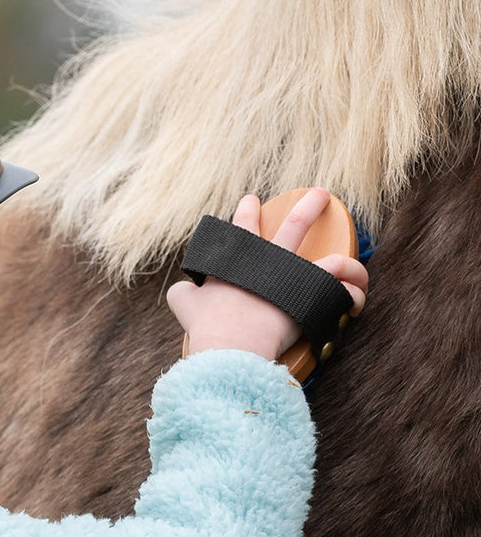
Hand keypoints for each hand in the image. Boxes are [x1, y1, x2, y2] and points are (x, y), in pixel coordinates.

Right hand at [167, 189, 368, 361]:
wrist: (229, 342)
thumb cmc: (206, 323)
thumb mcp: (183, 303)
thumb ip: (183, 291)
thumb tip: (182, 289)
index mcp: (237, 258)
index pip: (242, 227)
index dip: (247, 211)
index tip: (252, 200)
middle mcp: (269, 261)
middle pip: (295, 226)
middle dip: (307, 206)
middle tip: (319, 194)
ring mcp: (294, 276)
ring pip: (333, 260)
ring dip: (349, 260)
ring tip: (353, 255)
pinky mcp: (313, 295)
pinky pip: (342, 287)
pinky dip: (350, 292)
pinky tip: (354, 300)